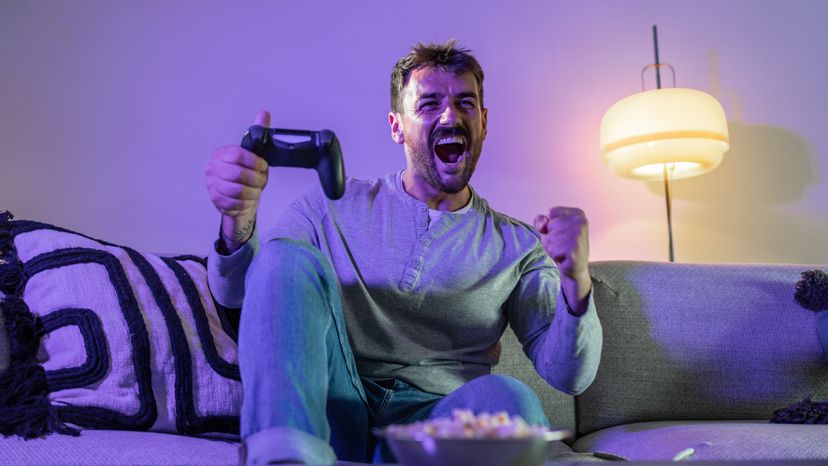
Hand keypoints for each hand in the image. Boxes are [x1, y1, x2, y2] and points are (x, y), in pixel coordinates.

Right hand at [205, 110, 270, 251]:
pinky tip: (248, 199)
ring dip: (253, 192)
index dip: (254, 162)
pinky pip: (236, 204)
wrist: (238, 199)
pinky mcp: (216, 201)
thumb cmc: (247, 175)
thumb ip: (259, 133)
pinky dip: (247, 203)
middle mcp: (213, 168)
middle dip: (256, 179)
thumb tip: (264, 114)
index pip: (237, 154)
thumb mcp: (254, 154)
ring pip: (238, 191)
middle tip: (262, 181)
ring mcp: (212, 185)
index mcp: (221, 154)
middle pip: (238, 174)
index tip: (262, 166)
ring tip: (256, 190)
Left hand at [534, 207, 590, 313]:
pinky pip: (553, 249)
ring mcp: (579, 236)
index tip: (561, 233)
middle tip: (562, 245)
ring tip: (563, 251)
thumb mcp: (549, 230)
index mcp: (578, 214)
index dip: (550, 225)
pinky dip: (555, 255)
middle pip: (550, 225)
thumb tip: (542, 225)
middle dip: (551, 237)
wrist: (574, 268)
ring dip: (552, 247)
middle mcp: (581, 222)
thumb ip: (541, 221)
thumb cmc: (562, 246)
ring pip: (550, 238)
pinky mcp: (575, 250)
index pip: (552, 212)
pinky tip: (565, 257)